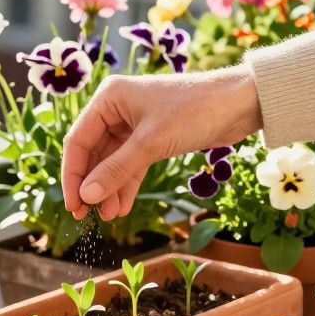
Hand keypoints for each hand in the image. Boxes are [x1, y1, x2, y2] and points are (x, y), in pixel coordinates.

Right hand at [61, 66, 262, 219]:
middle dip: (92, 185)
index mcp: (109, 98)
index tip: (74, 206)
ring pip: (113, 161)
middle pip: (93, 153)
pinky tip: (123, 206)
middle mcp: (117, 108)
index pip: (78, 141)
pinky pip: (132, 164)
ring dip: (110, 188)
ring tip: (109, 216)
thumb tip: (88, 197)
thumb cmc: (195, 110)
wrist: (241, 103)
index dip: (73, 176)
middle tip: (87, 215)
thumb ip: (116, 170)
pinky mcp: (153, 137)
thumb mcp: (151, 143)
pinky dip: (127, 184)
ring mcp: (134, 123)